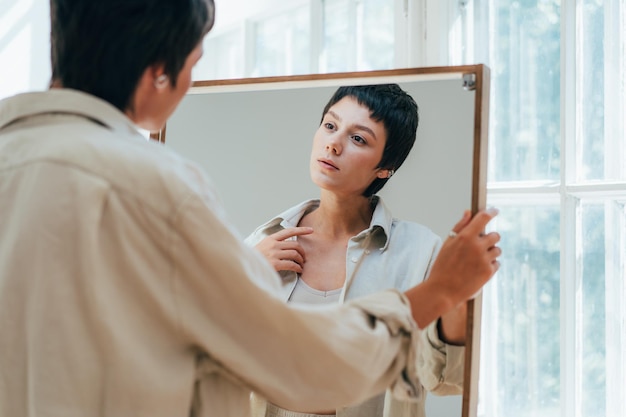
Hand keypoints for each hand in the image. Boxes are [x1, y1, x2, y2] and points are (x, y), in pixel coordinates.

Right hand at [254, 227, 312, 272]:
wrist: (245, 266)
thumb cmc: (255, 258)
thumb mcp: (262, 246)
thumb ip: (273, 244)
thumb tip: (287, 245)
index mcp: (270, 239)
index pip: (289, 231)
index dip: (301, 230)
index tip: (311, 230)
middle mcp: (273, 244)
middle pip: (295, 245)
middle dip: (302, 252)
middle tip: (304, 258)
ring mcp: (273, 254)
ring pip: (295, 254)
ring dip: (301, 260)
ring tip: (301, 265)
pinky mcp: (274, 264)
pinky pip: (292, 264)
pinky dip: (298, 268)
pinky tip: (299, 270)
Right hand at [404, 208, 500, 328]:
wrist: (443, 291)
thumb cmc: (442, 267)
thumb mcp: (447, 243)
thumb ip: (460, 226)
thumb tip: (468, 213)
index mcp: (465, 237)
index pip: (483, 218)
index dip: (491, 212)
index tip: (495, 211)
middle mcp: (477, 246)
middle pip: (495, 235)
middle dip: (490, 239)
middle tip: (480, 246)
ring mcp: (484, 259)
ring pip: (497, 250)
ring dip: (491, 253)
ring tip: (477, 261)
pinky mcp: (489, 272)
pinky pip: (497, 263)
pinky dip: (490, 265)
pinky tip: (478, 269)